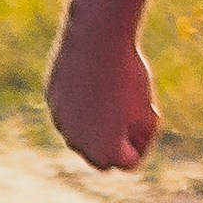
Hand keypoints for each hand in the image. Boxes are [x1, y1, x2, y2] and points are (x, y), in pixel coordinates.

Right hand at [48, 17, 157, 172]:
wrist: (96, 40)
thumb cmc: (128, 78)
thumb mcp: (145, 111)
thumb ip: (138, 136)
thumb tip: (126, 144)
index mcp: (104, 150)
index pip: (128, 162)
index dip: (144, 141)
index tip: (150, 115)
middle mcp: (76, 142)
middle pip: (101, 156)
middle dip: (118, 141)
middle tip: (132, 112)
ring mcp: (60, 120)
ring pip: (82, 134)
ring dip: (99, 125)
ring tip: (115, 96)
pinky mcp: (51, 99)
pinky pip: (70, 110)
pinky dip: (84, 104)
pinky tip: (96, 82)